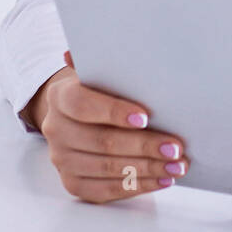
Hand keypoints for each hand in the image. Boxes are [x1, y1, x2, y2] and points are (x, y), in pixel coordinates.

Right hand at [24, 61, 189, 202]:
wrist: (74, 114)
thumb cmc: (99, 90)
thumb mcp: (100, 72)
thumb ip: (108, 64)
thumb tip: (114, 41)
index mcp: (60, 97)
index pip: (83, 104)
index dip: (114, 112)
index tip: (146, 118)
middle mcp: (55, 129)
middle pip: (102, 141)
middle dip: (144, 146)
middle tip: (175, 147)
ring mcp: (62, 159)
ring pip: (108, 168)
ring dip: (148, 168)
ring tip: (176, 165)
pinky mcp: (73, 183)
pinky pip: (107, 190)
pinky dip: (139, 186)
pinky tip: (162, 179)